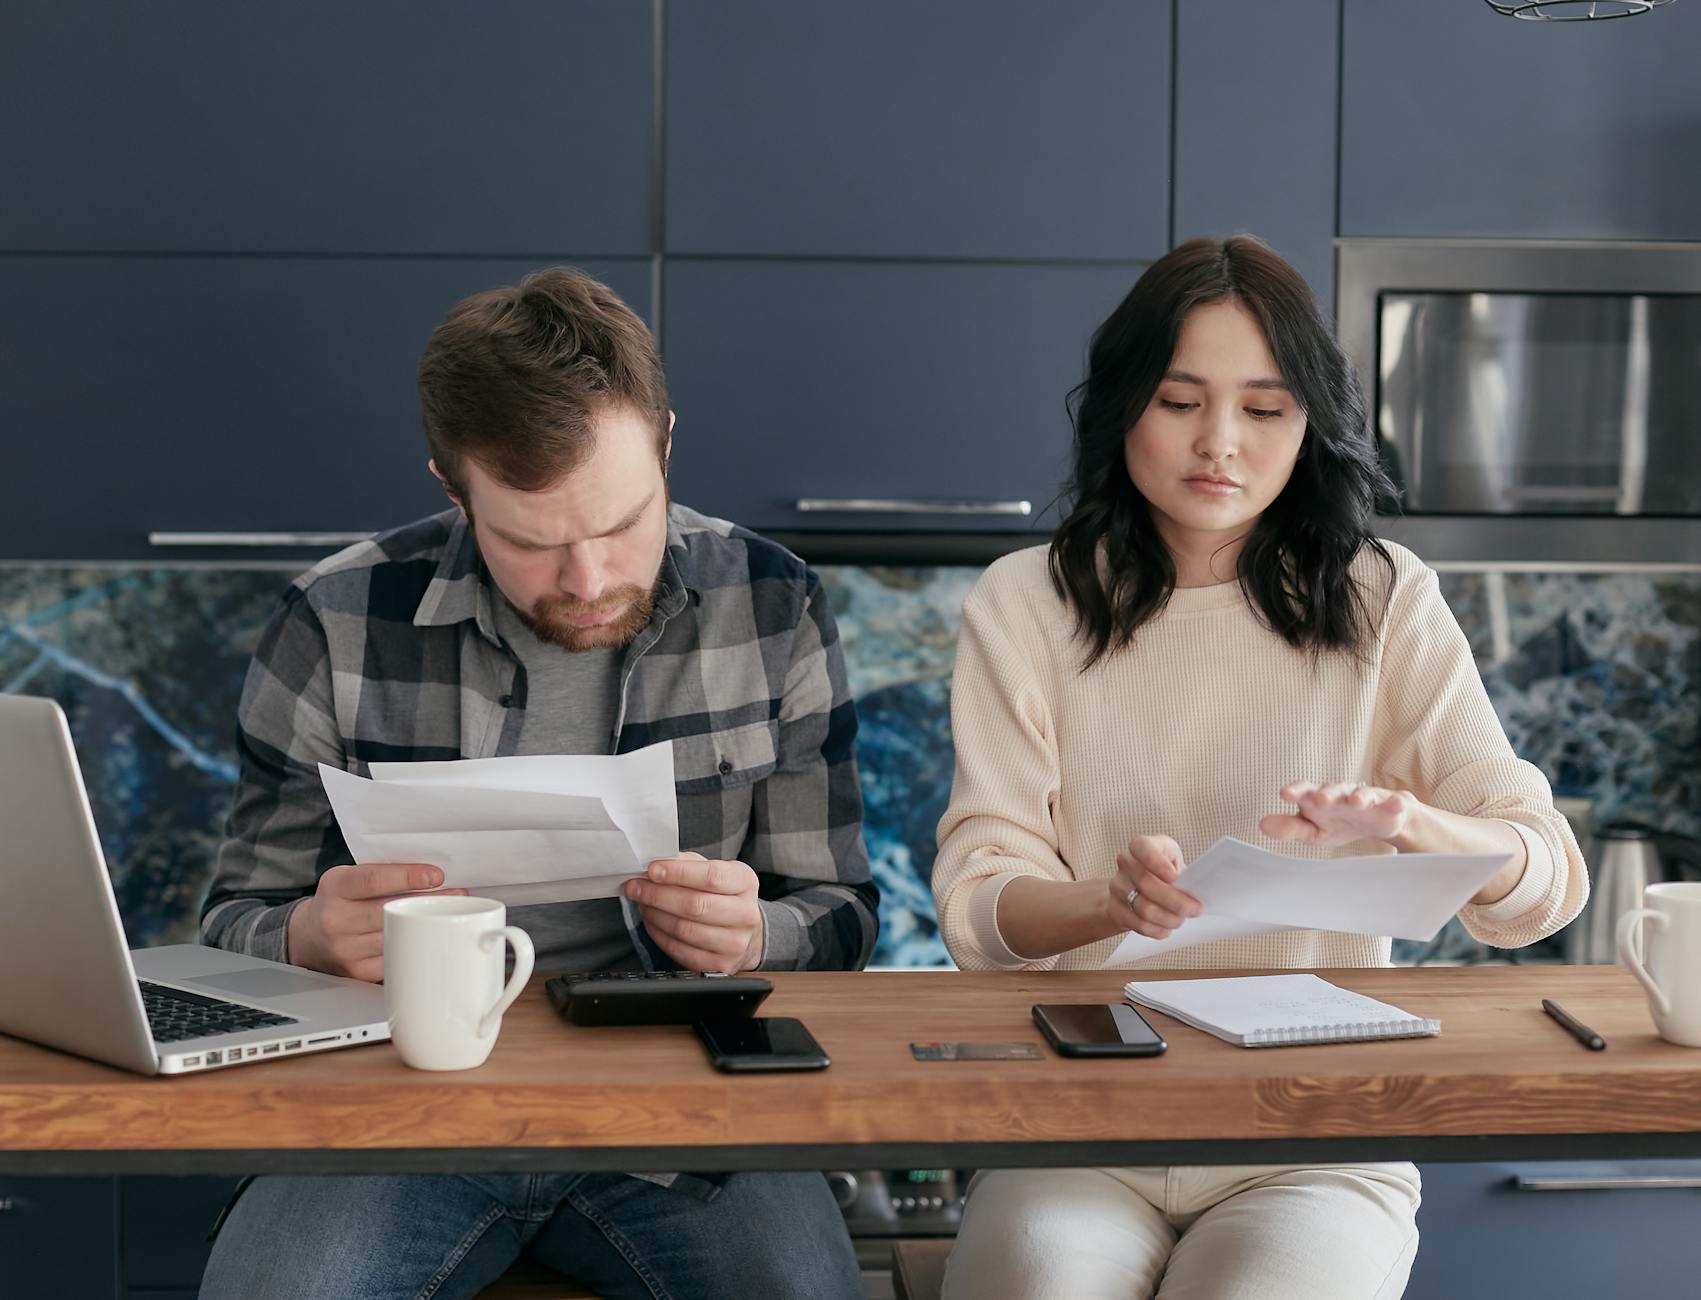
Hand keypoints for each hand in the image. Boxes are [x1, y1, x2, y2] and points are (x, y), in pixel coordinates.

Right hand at [286, 863, 465, 982]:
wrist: (308, 937)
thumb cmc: (340, 901)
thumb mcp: (349, 879)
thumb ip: (381, 874)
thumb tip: (431, 874)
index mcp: (335, 887)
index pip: (372, 880)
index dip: (407, 877)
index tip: (436, 876)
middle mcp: (334, 918)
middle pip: (389, 910)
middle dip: (428, 902)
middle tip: (457, 893)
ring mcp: (344, 949)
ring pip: (396, 936)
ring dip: (427, 925)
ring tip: (448, 913)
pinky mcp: (356, 972)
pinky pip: (394, 958)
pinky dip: (414, 946)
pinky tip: (429, 937)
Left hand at [626, 852, 763, 973]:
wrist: (743, 931)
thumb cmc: (722, 895)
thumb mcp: (713, 870)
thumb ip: (687, 864)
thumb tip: (656, 863)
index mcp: (745, 883)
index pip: (711, 876)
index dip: (678, 873)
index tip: (653, 870)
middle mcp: (745, 914)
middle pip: (694, 905)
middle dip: (657, 894)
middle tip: (636, 886)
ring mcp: (734, 943)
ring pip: (683, 929)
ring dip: (654, 914)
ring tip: (643, 902)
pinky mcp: (719, 965)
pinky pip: (678, 949)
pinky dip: (658, 933)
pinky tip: (652, 921)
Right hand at [1108, 835, 1201, 940]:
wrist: (1137, 887)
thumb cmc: (1164, 871)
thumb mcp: (1174, 861)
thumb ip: (1183, 870)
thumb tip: (1196, 889)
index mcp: (1141, 845)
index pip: (1142, 847)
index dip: (1157, 863)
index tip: (1175, 877)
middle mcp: (1126, 862)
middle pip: (1146, 883)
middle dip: (1176, 901)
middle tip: (1195, 909)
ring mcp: (1117, 886)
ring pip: (1144, 908)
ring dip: (1169, 918)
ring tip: (1181, 919)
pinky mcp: (1115, 909)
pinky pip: (1139, 924)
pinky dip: (1158, 929)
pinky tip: (1167, 927)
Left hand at [1259, 781, 1415, 846]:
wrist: (1376, 821)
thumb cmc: (1337, 822)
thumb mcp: (1312, 829)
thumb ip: (1290, 827)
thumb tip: (1261, 825)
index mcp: (1319, 799)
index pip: (1304, 791)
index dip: (1295, 791)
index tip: (1285, 794)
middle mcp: (1341, 794)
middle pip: (1332, 789)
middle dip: (1326, 793)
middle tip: (1319, 799)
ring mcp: (1366, 798)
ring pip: (1362, 794)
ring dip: (1359, 796)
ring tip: (1356, 801)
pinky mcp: (1388, 806)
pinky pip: (1392, 802)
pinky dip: (1394, 802)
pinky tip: (1396, 803)